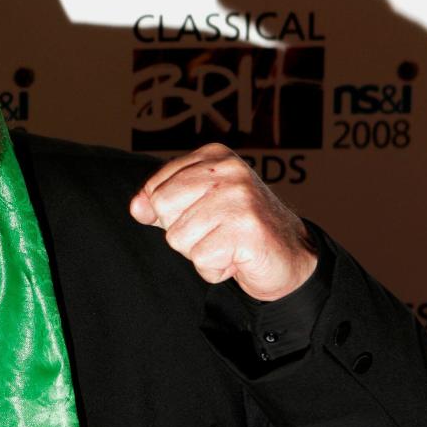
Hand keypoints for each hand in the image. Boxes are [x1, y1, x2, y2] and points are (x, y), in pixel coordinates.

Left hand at [129, 143, 316, 301]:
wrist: (290, 256)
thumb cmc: (236, 229)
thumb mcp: (195, 206)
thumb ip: (161, 203)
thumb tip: (137, 207)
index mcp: (213, 156)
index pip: (155, 188)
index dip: (169, 214)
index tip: (200, 216)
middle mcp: (228, 170)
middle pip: (162, 208)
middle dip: (181, 232)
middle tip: (214, 232)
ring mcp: (240, 198)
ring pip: (178, 238)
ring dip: (199, 253)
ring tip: (227, 244)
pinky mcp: (248, 230)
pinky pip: (202, 260)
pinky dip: (215, 269)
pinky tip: (237, 258)